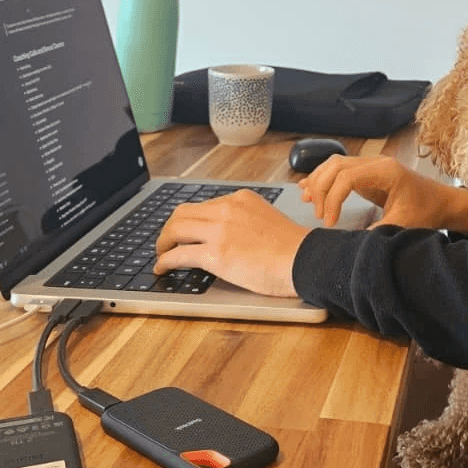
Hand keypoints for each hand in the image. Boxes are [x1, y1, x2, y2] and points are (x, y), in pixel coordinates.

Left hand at [154, 188, 307, 297]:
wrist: (305, 259)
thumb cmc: (293, 248)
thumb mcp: (266, 219)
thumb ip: (244, 221)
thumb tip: (227, 236)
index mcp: (241, 199)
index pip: (203, 205)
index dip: (188, 220)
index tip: (183, 230)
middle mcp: (227, 209)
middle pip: (182, 213)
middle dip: (169, 228)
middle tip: (166, 242)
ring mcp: (220, 231)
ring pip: (175, 230)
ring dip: (162, 243)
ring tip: (161, 255)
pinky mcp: (216, 254)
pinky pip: (179, 255)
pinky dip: (165, 261)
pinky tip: (163, 268)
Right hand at [299, 154, 467, 231]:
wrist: (442, 203)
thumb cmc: (427, 210)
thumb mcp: (403, 225)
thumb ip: (378, 232)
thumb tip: (353, 243)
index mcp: (386, 171)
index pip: (347, 177)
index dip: (333, 199)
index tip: (329, 221)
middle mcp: (377, 163)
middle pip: (336, 166)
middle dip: (321, 189)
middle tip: (319, 214)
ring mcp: (372, 166)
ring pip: (335, 165)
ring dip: (319, 182)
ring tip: (307, 200)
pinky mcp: (368, 173)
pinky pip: (340, 170)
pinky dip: (324, 179)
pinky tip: (309, 188)